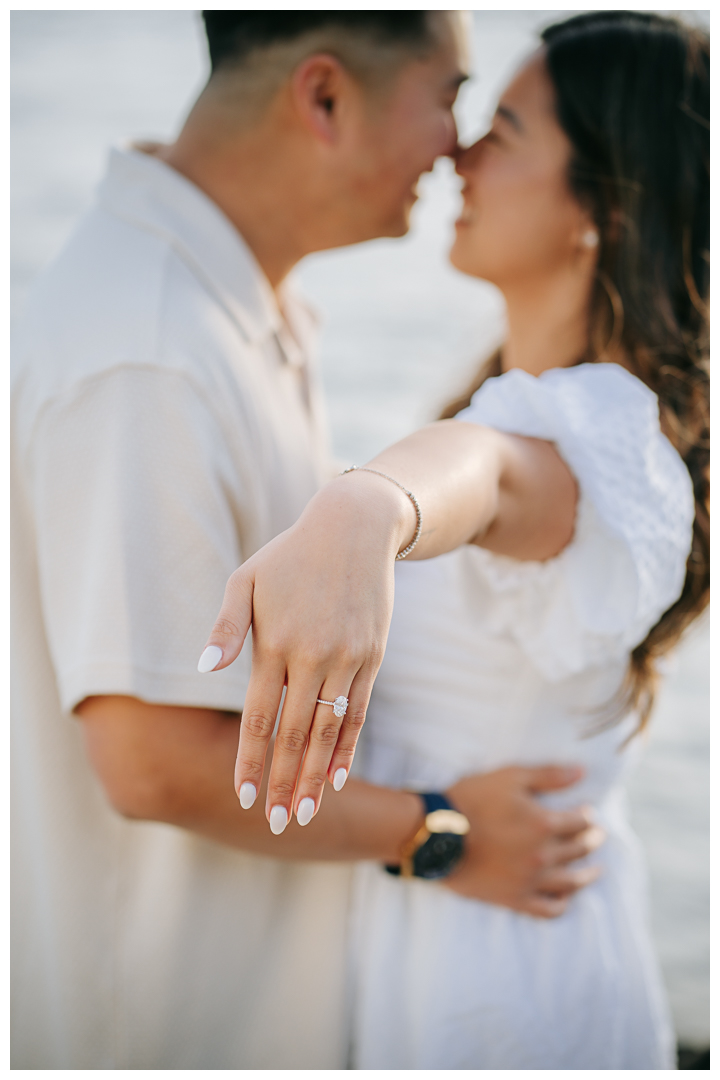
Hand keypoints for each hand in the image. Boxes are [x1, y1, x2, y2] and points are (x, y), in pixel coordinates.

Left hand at [198, 473, 413, 831]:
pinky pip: (358, 712)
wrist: (355, 528)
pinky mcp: (372, 657)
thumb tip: (204, 669)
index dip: (250, 762)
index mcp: (274, 643)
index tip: (242, 799)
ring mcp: (347, 659)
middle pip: (294, 735)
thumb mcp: (245, 580)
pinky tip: (336, 776)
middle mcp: (311, 657)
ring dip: (314, 777)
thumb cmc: (290, 556)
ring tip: (304, 814)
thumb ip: (226, 628)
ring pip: (328, 732)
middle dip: (282, 783)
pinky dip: (347, 748)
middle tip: (274, 825)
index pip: (258, 719)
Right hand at [444, 765, 604, 917]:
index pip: (581, 822)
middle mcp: (543, 855)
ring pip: (572, 882)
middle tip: (597, 835)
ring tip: (594, 869)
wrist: (435, 835)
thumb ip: (548, 775)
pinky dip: (563, 903)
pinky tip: (566, 896)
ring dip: (588, 874)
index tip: (588, 813)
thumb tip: (582, 771)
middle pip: (580, 849)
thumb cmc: (471, 800)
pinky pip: (549, 909)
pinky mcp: (515, 899)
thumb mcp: (509, 777)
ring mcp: (530, 881)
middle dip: (592, 840)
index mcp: (544, 824)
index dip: (588, 816)